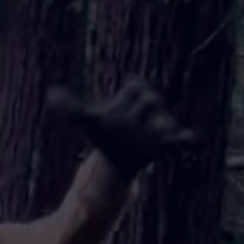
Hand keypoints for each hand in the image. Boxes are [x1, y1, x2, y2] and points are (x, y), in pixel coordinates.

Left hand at [48, 79, 193, 180]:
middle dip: (149, 104)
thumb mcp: (87, 121)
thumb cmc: (104, 132)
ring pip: (167, 121)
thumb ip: (71, 108)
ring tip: (166, 130)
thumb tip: (50, 93)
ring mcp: (158, 126)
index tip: (129, 87)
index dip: (131, 90)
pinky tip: (192, 140)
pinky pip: (183, 140)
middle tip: (146, 107)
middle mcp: (147, 109)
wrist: (117, 155)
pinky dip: (187, 139)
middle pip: (151, 101)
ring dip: (167, 124)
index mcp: (131, 99)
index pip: (134, 88)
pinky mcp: (167, 143)